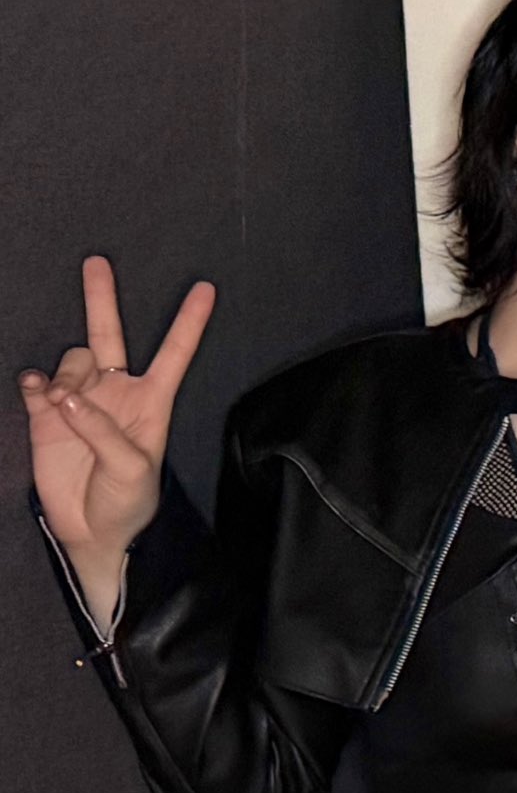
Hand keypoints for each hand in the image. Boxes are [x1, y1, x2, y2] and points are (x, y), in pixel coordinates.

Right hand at [20, 257, 213, 568]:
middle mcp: (116, 392)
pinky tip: (37, 392)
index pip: (174, 353)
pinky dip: (34, 384)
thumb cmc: (128, 500)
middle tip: (97, 262)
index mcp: (152, 401)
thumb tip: (67, 398)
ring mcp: (79, 400)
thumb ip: (102, 431)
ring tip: (62, 404)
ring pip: (71, 361)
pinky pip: (36, 386)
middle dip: (102, 298)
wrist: (92, 530)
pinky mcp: (45, 417)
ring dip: (65, 375)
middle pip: (109, 335)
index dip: (189, 322)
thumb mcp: (132, 469)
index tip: (206, 288)